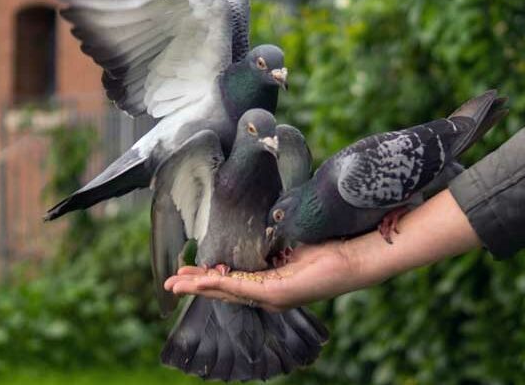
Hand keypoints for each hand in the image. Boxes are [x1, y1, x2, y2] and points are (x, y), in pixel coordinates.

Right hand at [164, 240, 361, 311]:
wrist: (354, 258)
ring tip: (177, 285)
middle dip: (196, 286)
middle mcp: (270, 294)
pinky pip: (243, 288)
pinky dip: (218, 285)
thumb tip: (259, 227)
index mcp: (271, 282)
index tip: (187, 271)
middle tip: (171, 284)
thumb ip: (273, 242)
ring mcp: (274, 296)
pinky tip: (202, 282)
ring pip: (228, 291)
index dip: (208, 278)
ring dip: (200, 288)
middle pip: (225, 291)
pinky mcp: (279, 292)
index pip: (233, 281)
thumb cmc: (329, 249)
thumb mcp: (293, 244)